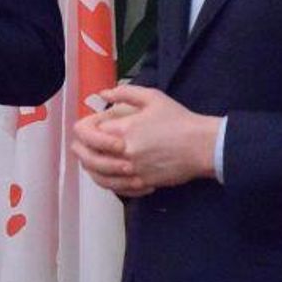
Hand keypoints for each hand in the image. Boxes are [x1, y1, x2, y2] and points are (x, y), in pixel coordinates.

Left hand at [73, 84, 218, 195]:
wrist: (203, 146)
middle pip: (88, 158)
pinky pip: (118, 188)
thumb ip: (124, 93)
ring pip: (100, 177)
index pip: (87, 133)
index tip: (84, 127)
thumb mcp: (152, 97)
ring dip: (90, 169)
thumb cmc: (179, 120)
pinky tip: (107, 177)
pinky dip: (108, 183)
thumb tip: (103, 94)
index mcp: (122, 131)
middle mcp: (123, 154)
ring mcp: (133, 172)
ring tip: (88, 163)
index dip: (82, 130)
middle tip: (77, 147)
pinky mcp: (143, 183)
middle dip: (79, 151)